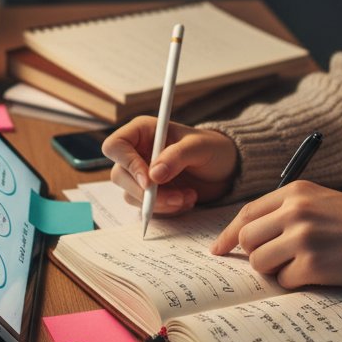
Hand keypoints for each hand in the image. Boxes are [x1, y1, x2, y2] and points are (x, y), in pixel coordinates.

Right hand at [102, 117, 238, 214]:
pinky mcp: (150, 194)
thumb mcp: (199, 147)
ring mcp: (141, 174)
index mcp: (142, 131)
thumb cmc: (213, 148)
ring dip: (161, 203)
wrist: (225, 169)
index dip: (127, 164)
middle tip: (176, 197)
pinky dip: (167, 209)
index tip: (150, 181)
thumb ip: (177, 156)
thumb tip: (153, 175)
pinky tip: (187, 200)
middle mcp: (137, 152)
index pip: (115, 146)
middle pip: (119, 175)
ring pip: (132, 195)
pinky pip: (146, 208)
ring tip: (188, 196)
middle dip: (147, 192)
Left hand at [210, 182, 341, 288]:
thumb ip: (283, 211)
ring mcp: (303, 238)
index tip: (218, 249)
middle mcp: (295, 212)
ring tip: (300, 262)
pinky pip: (283, 280)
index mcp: (295, 192)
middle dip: (255, 253)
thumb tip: (242, 236)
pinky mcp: (313, 265)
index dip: (229, 234)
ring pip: (259, 262)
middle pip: (248, 239)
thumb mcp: (318, 200)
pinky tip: (316, 272)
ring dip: (274, 268)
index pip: (247, 213)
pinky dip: (295, 281)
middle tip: (274, 257)